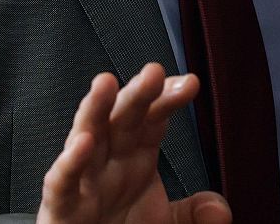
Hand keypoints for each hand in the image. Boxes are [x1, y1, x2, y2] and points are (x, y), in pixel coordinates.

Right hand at [37, 65, 230, 223]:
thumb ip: (194, 212)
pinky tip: (82, 143)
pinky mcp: (62, 207)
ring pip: (86, 136)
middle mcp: (110, 162)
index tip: (189, 84)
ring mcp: (85, 181)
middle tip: (153, 72)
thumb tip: (218, 210)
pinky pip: (62, 182)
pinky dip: (70, 163)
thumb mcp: (168, 222)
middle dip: (137, 94)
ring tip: (105, 82)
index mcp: (136, 157)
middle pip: (122, 119)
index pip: (152, 118)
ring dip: (94, 109)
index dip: (167, 99)